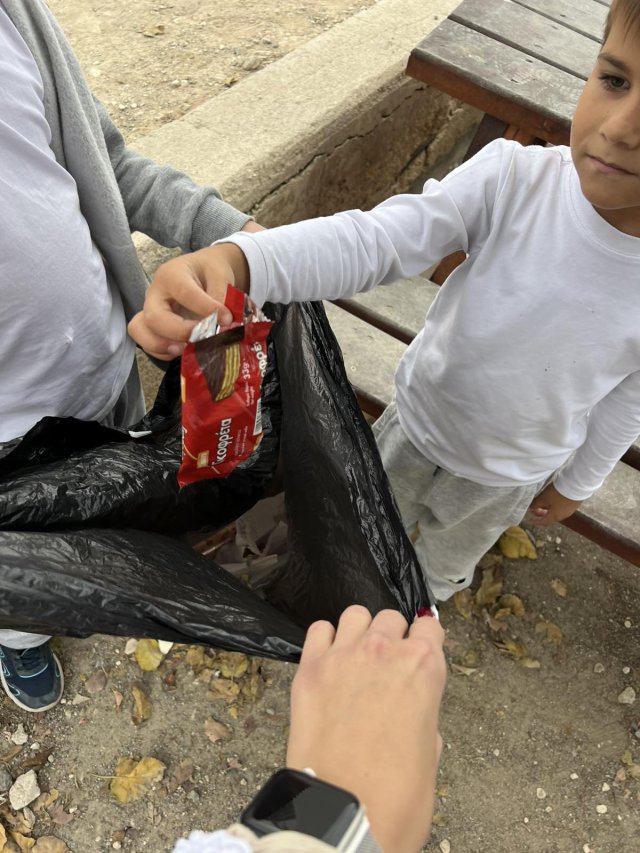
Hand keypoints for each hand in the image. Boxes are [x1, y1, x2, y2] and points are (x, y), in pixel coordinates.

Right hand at [128, 222, 262, 359]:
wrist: (203, 272)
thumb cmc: (209, 271)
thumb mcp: (220, 275)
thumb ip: (222, 297)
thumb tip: (223, 323)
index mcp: (172, 274)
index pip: (184, 293)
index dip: (206, 309)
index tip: (227, 319)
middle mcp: (155, 293)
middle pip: (154, 317)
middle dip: (180, 332)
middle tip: (205, 337)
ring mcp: (150, 310)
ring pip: (141, 330)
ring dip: (164, 345)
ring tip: (188, 349)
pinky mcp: (152, 327)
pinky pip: (147, 344)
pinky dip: (163, 352)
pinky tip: (184, 350)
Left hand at [286, 605, 445, 852]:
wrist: (342, 815)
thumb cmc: (395, 797)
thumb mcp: (430, 755)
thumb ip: (424, 718)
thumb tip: (415, 714)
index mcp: (424, 668)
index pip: (430, 626)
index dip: (427, 640)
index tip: (422, 650)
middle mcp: (384, 651)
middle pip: (391, 618)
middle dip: (393, 637)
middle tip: (388, 666)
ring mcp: (343, 656)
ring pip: (355, 615)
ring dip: (361, 631)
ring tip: (358, 659)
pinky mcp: (309, 668)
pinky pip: (318, 630)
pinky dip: (326, 640)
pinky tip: (330, 662)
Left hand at [527, 483, 582, 525]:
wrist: (576, 486)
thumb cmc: (558, 493)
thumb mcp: (543, 498)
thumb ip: (536, 504)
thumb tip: (531, 508)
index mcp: (555, 516)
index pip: (543, 522)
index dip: (536, 521)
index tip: (530, 520)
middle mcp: (563, 515)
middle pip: (550, 517)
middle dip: (541, 514)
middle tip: (534, 509)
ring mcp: (569, 510)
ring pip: (556, 512)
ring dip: (548, 509)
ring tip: (542, 503)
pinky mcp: (574, 504)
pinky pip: (562, 508)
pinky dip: (554, 506)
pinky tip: (552, 499)